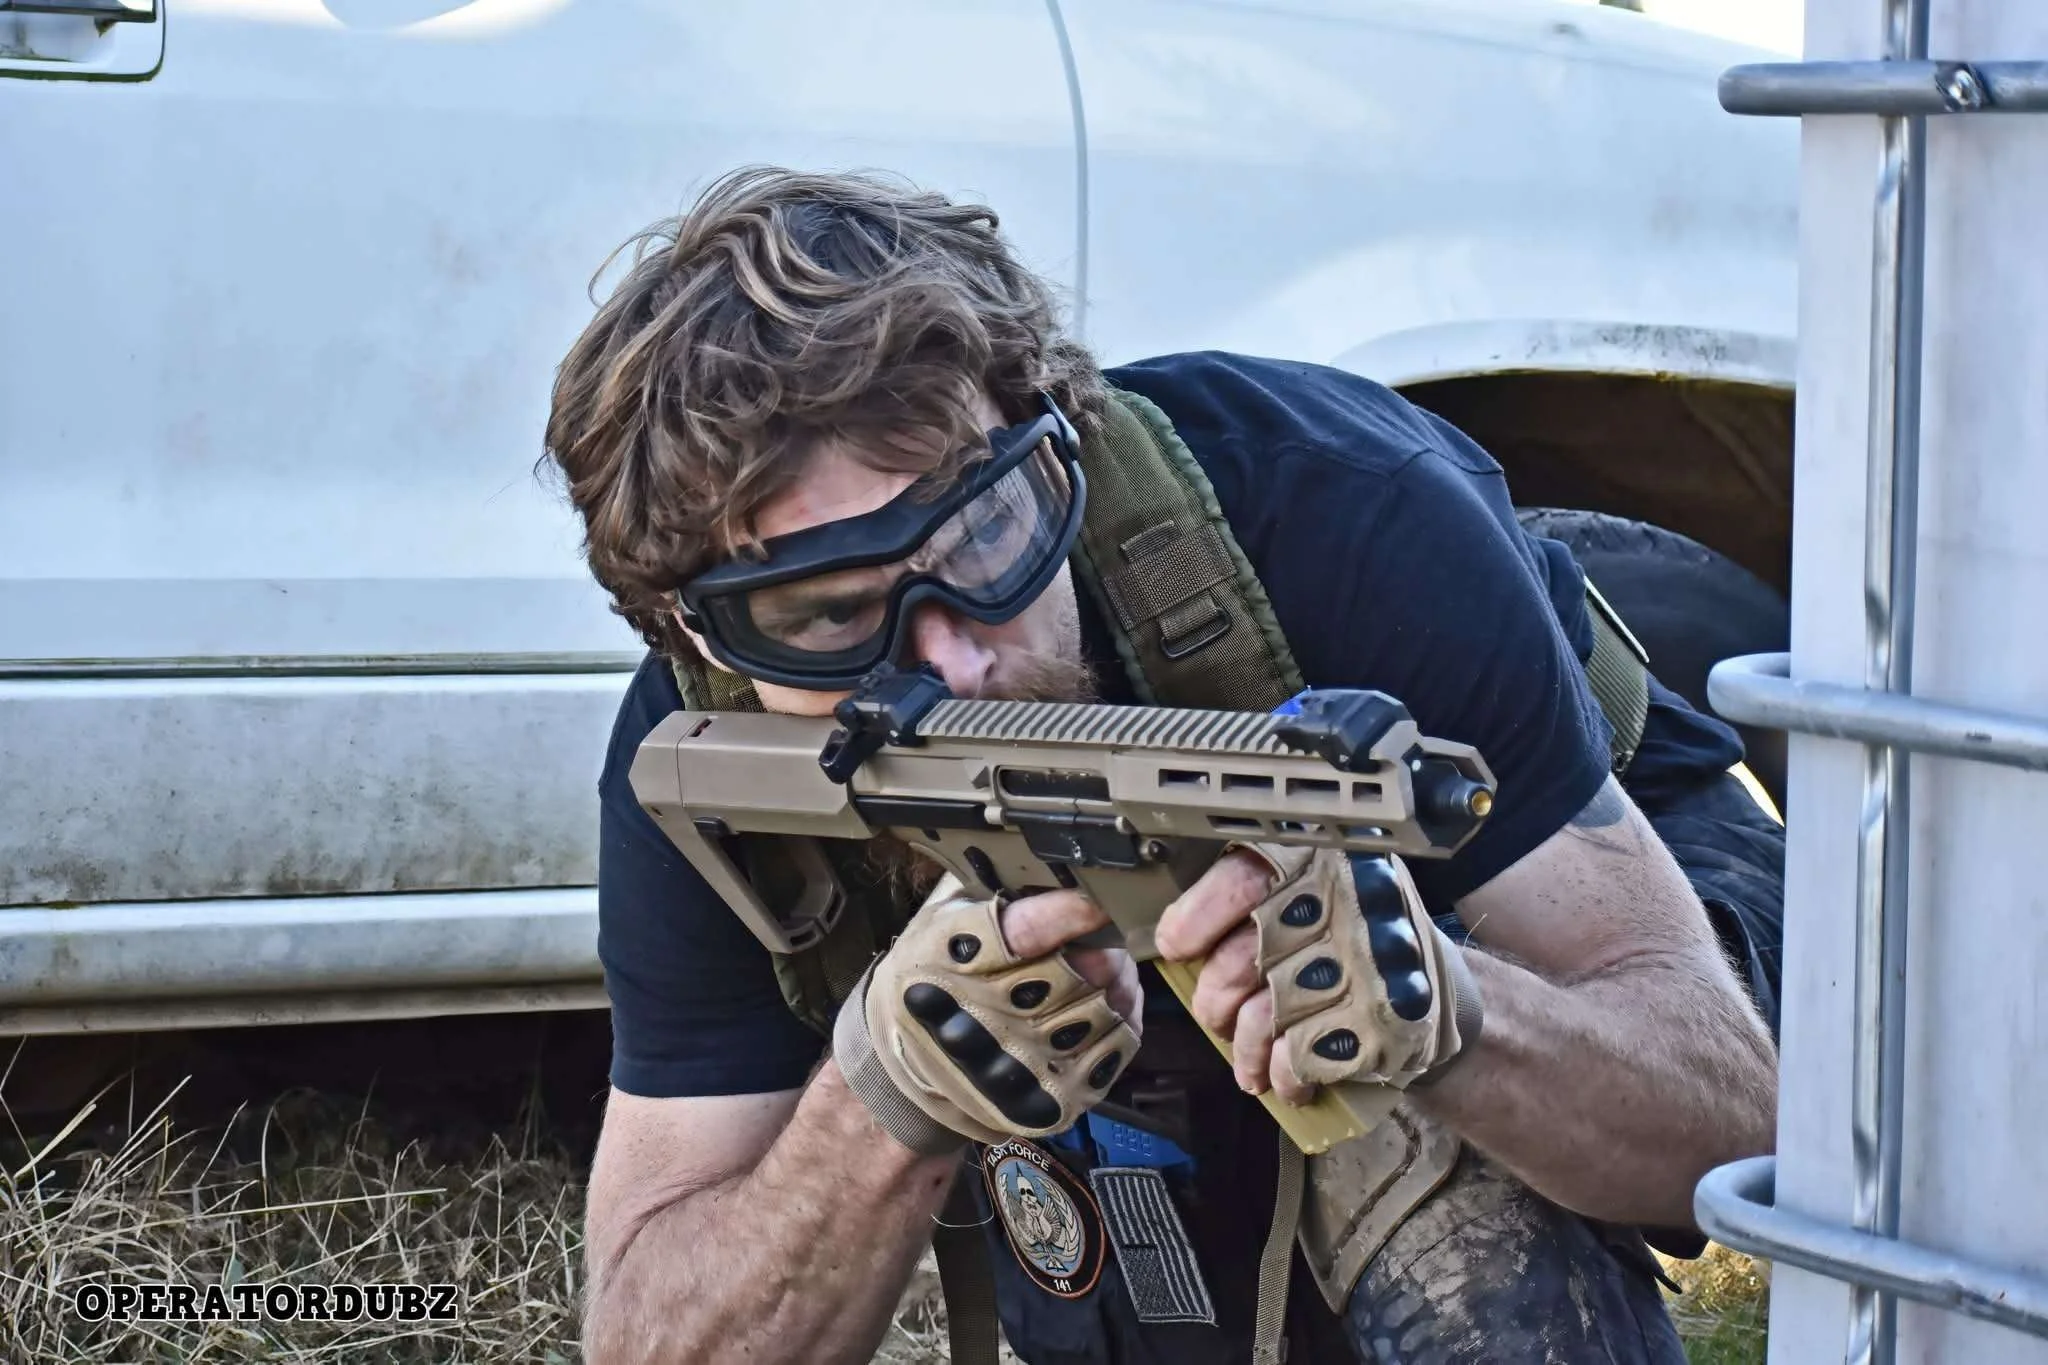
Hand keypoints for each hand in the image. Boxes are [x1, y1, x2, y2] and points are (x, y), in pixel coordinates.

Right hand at [831, 874, 1141, 1153]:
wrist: (912, 1066)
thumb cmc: (933, 977)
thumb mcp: (940, 921)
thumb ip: (987, 887)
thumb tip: (1046, 851)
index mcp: (952, 961)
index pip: (1025, 935)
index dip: (1070, 913)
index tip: (1097, 899)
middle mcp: (984, 1018)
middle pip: (1076, 972)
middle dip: (1101, 946)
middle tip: (1103, 931)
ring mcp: (1020, 1065)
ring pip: (1103, 1010)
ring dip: (1116, 982)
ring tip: (1105, 966)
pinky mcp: (1050, 1099)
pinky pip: (1115, 1050)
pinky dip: (1122, 1019)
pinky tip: (1108, 1004)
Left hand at [1155, 845, 1481, 1105]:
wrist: (1436, 994)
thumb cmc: (1348, 944)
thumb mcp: (1310, 897)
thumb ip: (1253, 905)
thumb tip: (1172, 938)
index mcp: (1321, 862)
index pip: (1244, 877)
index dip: (1198, 914)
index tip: (1174, 943)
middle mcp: (1348, 903)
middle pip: (1245, 954)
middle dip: (1216, 998)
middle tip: (1214, 1015)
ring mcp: (1368, 963)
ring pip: (1266, 1012)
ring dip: (1245, 1048)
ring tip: (1246, 1063)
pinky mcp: (1382, 1019)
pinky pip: (1301, 1053)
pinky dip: (1281, 1072)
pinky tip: (1281, 1077)